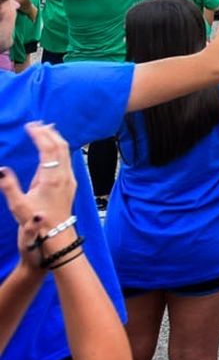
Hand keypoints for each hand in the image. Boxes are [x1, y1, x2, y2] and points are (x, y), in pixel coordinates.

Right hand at [0, 122, 76, 268]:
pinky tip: (55, 148)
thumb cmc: (38, 223)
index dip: (39, 135)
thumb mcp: (18, 206)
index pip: (47, 149)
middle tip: (37, 123)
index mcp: (51, 178)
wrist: (57, 236)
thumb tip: (1, 170)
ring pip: (66, 152)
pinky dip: (60, 148)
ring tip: (47, 128)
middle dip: (49, 132)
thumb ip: (9, 186)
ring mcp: (69, 179)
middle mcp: (64, 176)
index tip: (30, 126)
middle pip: (60, 146)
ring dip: (56, 138)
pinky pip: (67, 159)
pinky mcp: (70, 184)